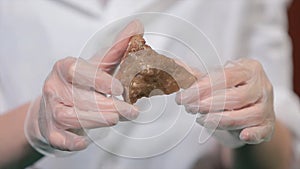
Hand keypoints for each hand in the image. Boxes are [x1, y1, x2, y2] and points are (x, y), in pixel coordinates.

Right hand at [25, 20, 142, 153]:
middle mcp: (54, 87)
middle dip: (107, 105)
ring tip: (116, 119)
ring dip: (95, 120)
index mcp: (65, 68)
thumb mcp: (97, 64)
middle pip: (78, 97)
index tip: (120, 89)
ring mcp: (51, 110)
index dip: (98, 80)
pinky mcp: (51, 130)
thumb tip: (138, 27)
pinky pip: (59, 138)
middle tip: (130, 111)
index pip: (78, 71)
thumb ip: (117, 49)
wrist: (55, 103)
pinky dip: (71, 142)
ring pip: (70, 116)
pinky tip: (85, 142)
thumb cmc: (80, 82)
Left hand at [176, 58, 274, 143]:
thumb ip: (196, 77)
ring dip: (219, 120)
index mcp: (249, 69)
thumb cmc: (230, 91)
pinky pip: (262, 130)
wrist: (249, 107)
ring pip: (246, 115)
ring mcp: (267, 106)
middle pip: (236, 97)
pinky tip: (242, 135)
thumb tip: (174, 65)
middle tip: (189, 108)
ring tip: (201, 119)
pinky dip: (253, 134)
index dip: (201, 89)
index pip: (224, 77)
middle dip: (208, 105)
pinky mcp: (268, 125)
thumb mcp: (215, 81)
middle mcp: (262, 85)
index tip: (181, 98)